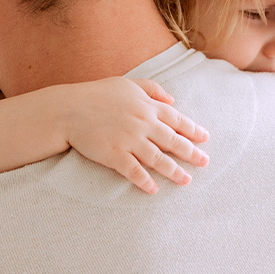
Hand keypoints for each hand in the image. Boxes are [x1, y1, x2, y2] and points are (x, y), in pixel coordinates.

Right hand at [61, 78, 209, 193]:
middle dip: (191, 153)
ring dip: (174, 171)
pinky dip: (145, 181)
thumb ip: (152, 89)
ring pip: (158, 159)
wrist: (69, 109)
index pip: (177, 119)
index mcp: (147, 106)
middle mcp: (142, 124)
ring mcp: (129, 140)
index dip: (193, 130)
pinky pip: (134, 171)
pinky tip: (154, 189)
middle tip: (205, 162)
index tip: (205, 139)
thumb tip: (173, 100)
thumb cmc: (98, 94)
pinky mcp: (114, 155)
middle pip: (173, 141)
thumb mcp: (128, 84)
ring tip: (186, 180)